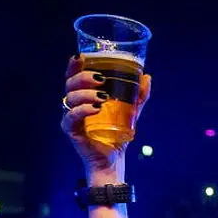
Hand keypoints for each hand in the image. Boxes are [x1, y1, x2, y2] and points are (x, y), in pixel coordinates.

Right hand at [61, 55, 151, 180]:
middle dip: (83, 77)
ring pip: (70, 98)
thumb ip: (138, 96)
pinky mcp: (71, 130)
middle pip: (70, 84)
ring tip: (102, 97)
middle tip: (100, 79)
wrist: (112, 160)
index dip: (74, 65)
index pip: (74, 76)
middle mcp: (74, 104)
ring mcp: (70, 117)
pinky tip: (95, 108)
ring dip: (85, 94)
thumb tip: (147, 77)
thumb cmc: (117, 135)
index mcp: (84, 96)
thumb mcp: (130, 112)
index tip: (81, 57)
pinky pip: (71, 116)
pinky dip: (82, 110)